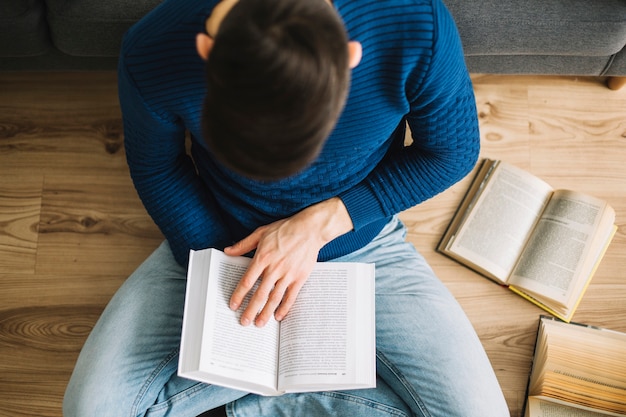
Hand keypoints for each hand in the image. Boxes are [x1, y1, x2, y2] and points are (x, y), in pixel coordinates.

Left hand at [225, 197, 352, 326]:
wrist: (309, 229)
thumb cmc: (285, 229)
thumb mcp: (261, 232)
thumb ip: (243, 244)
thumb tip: (228, 251)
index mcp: (263, 257)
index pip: (248, 281)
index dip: (239, 295)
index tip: (234, 305)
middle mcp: (275, 268)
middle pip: (260, 294)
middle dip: (251, 310)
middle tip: (244, 322)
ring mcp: (288, 274)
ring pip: (275, 298)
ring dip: (266, 313)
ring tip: (259, 324)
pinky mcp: (300, 277)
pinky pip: (291, 296)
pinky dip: (285, 308)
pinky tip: (278, 316)